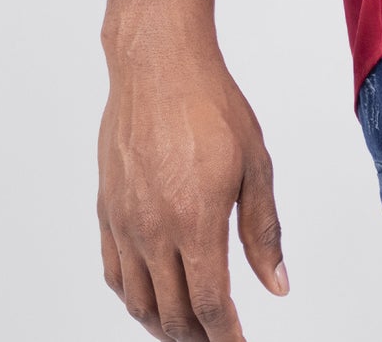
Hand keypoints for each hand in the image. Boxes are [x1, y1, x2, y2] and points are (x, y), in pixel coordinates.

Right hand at [97, 41, 289, 338]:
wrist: (158, 66)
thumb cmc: (210, 105)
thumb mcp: (255, 165)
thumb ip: (263, 231)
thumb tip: (275, 284)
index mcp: (196, 222)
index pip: (209, 304)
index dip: (224, 335)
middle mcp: (154, 231)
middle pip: (173, 313)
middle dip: (196, 336)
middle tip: (216, 338)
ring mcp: (125, 223)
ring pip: (138, 301)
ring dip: (163, 324)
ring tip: (186, 329)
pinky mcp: (106, 210)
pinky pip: (114, 273)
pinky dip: (132, 298)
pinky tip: (149, 298)